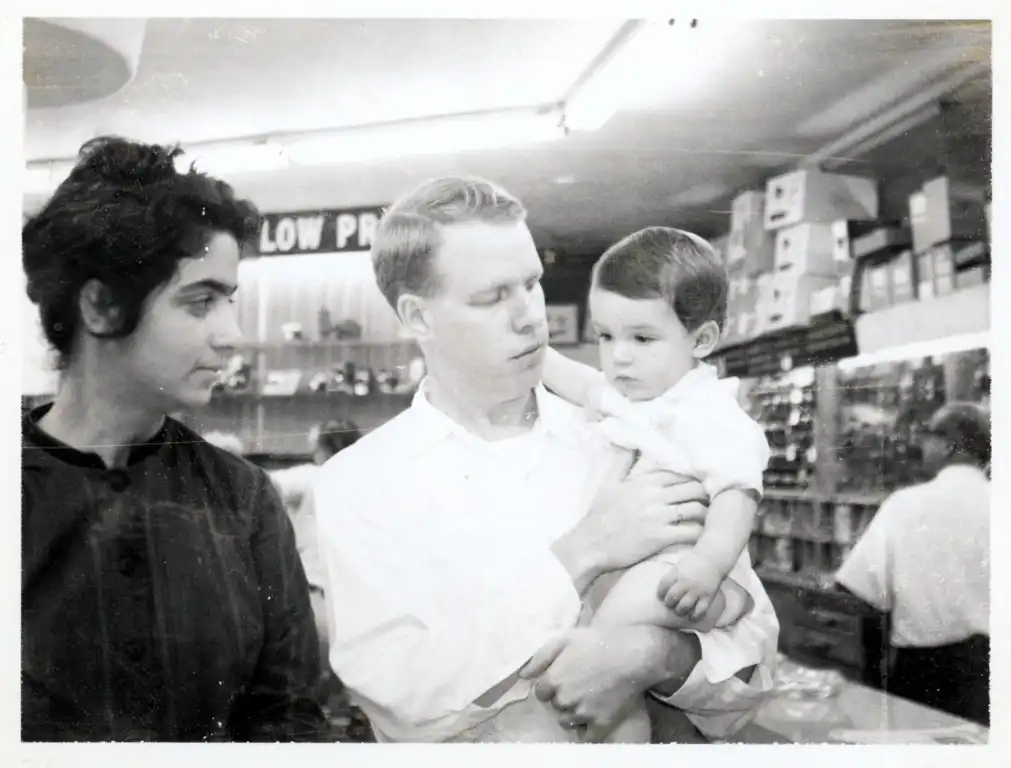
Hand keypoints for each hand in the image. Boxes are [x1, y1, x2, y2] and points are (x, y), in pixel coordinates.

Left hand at [518, 626, 653, 741]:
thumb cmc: (596, 641)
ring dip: (574, 713)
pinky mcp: (601, 724)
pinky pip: (586, 736)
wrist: (630, 653)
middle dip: (564, 697)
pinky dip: (587, 729)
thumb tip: (523, 675)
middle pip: (555, 706)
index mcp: (553, 680)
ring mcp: (582, 713)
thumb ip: (540, 657)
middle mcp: (564, 700)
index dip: (552, 685)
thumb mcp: (564, 640)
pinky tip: (594, 716)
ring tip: (589, 698)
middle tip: (580, 685)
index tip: (565, 678)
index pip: (541, 693)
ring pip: (568, 721)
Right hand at [554, 470, 708, 587]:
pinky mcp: (660, 537)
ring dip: (707, 515)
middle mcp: (653, 495)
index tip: (701, 485)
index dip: (693, 478)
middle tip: (712, 503)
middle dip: (705, 495)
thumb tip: (629, 443)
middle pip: (693, 489)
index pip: (679, 473)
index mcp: (642, 481)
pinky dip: (700, 533)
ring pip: (696, 509)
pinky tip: (703, 536)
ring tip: (711, 520)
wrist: (589, 545)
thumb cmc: (598, 516)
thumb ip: (621, 462)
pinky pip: (691, 532)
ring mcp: (657, 516)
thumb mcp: (608, 484)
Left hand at [657, 551, 723, 620]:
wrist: (713, 560)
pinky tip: (692, 616)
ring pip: (683, 607)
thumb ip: (672, 578)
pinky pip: (699, 611)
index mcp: (677, 573)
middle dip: (669, 603)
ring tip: (680, 610)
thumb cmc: (694, 563)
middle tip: (670, 604)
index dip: (660, 593)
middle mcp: (686, 583)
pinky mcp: (707, 597)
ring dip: (679, 611)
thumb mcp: (679, 567)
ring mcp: (697, 591)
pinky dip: (694, 616)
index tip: (661, 596)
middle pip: (671, 598)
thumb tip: (664, 591)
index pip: (663, 586)